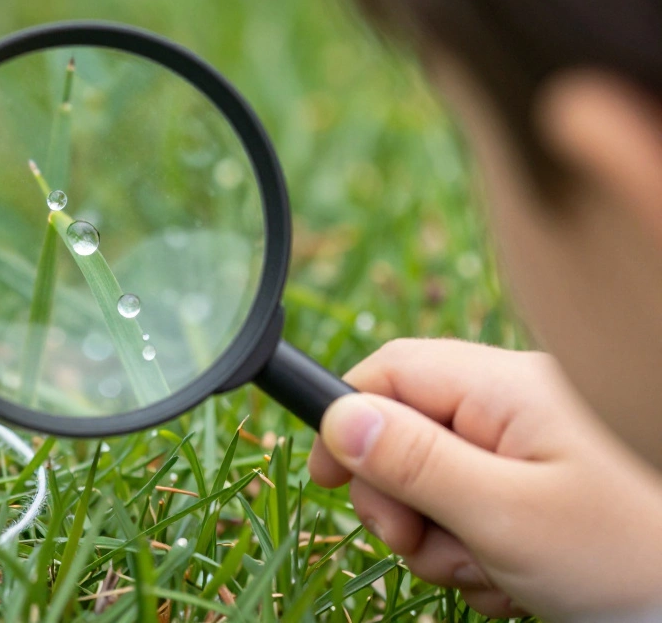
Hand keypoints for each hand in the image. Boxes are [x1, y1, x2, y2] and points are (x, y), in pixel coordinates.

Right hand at [308, 339, 661, 620]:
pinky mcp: (547, 491)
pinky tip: (519, 581)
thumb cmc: (626, 551)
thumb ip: (414, 462)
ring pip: (440, 486)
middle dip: (401, 501)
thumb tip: (338, 418)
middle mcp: (517, 408)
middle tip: (420, 546)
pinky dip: (483, 553)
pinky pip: (482, 513)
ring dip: (444, 540)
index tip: (328, 481)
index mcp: (504, 390)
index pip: (390, 373)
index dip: (346, 422)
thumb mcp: (503, 513)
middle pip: (408, 435)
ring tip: (492, 573)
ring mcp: (535, 450)